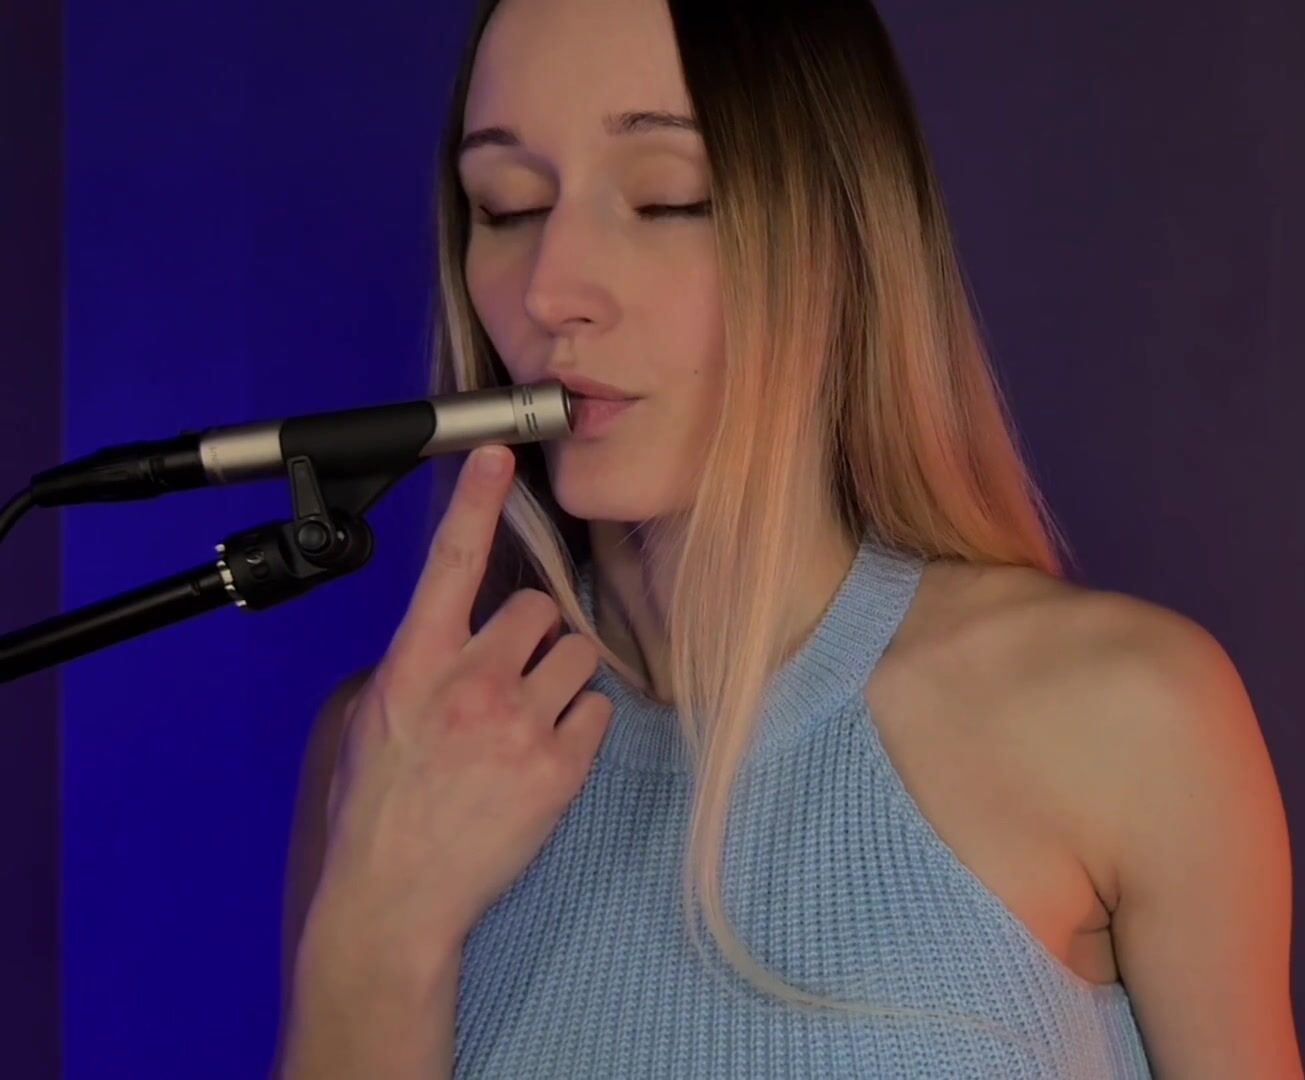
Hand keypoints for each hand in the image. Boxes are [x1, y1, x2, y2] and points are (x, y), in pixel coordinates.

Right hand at [302, 444, 610, 979]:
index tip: (498, 453)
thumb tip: (457, 638)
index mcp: (415, 663)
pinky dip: (579, 727)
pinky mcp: (558, 769)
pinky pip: (595, 712)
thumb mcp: (371, 718)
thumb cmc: (376, 807)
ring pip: (578, 654)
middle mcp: (470, 681)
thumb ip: (417, 665)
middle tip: (514, 675)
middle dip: (534, 635)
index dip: (477, 502)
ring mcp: (518, 724)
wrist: (394, 897)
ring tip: (530, 719)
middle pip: (539, 609)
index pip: (452, 563)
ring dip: (562, 678)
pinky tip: (546, 756)